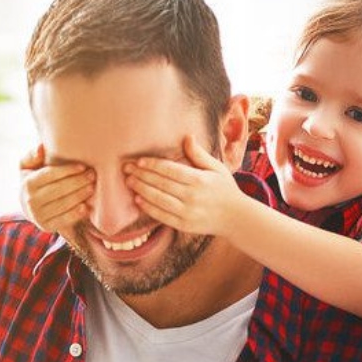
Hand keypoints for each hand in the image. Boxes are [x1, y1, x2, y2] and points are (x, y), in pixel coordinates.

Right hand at [19, 144, 93, 232]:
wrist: (29, 206)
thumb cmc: (34, 180)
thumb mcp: (28, 166)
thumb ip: (33, 155)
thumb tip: (41, 148)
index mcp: (27, 184)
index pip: (50, 175)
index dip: (67, 170)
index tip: (82, 166)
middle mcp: (30, 201)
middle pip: (58, 190)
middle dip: (77, 182)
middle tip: (92, 176)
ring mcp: (38, 216)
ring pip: (63, 204)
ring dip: (79, 196)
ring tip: (92, 188)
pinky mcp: (46, 227)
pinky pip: (63, 220)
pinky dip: (75, 214)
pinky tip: (86, 207)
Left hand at [125, 134, 247, 235]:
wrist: (235, 218)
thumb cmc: (225, 189)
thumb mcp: (216, 168)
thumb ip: (199, 154)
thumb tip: (187, 136)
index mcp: (199, 180)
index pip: (170, 170)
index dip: (153, 165)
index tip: (139, 161)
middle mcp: (192, 196)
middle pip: (161, 184)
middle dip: (141, 175)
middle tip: (126, 169)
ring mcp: (187, 212)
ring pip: (158, 200)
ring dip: (141, 190)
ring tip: (129, 182)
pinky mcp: (183, 225)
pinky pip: (161, 216)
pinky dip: (148, 208)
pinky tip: (138, 199)